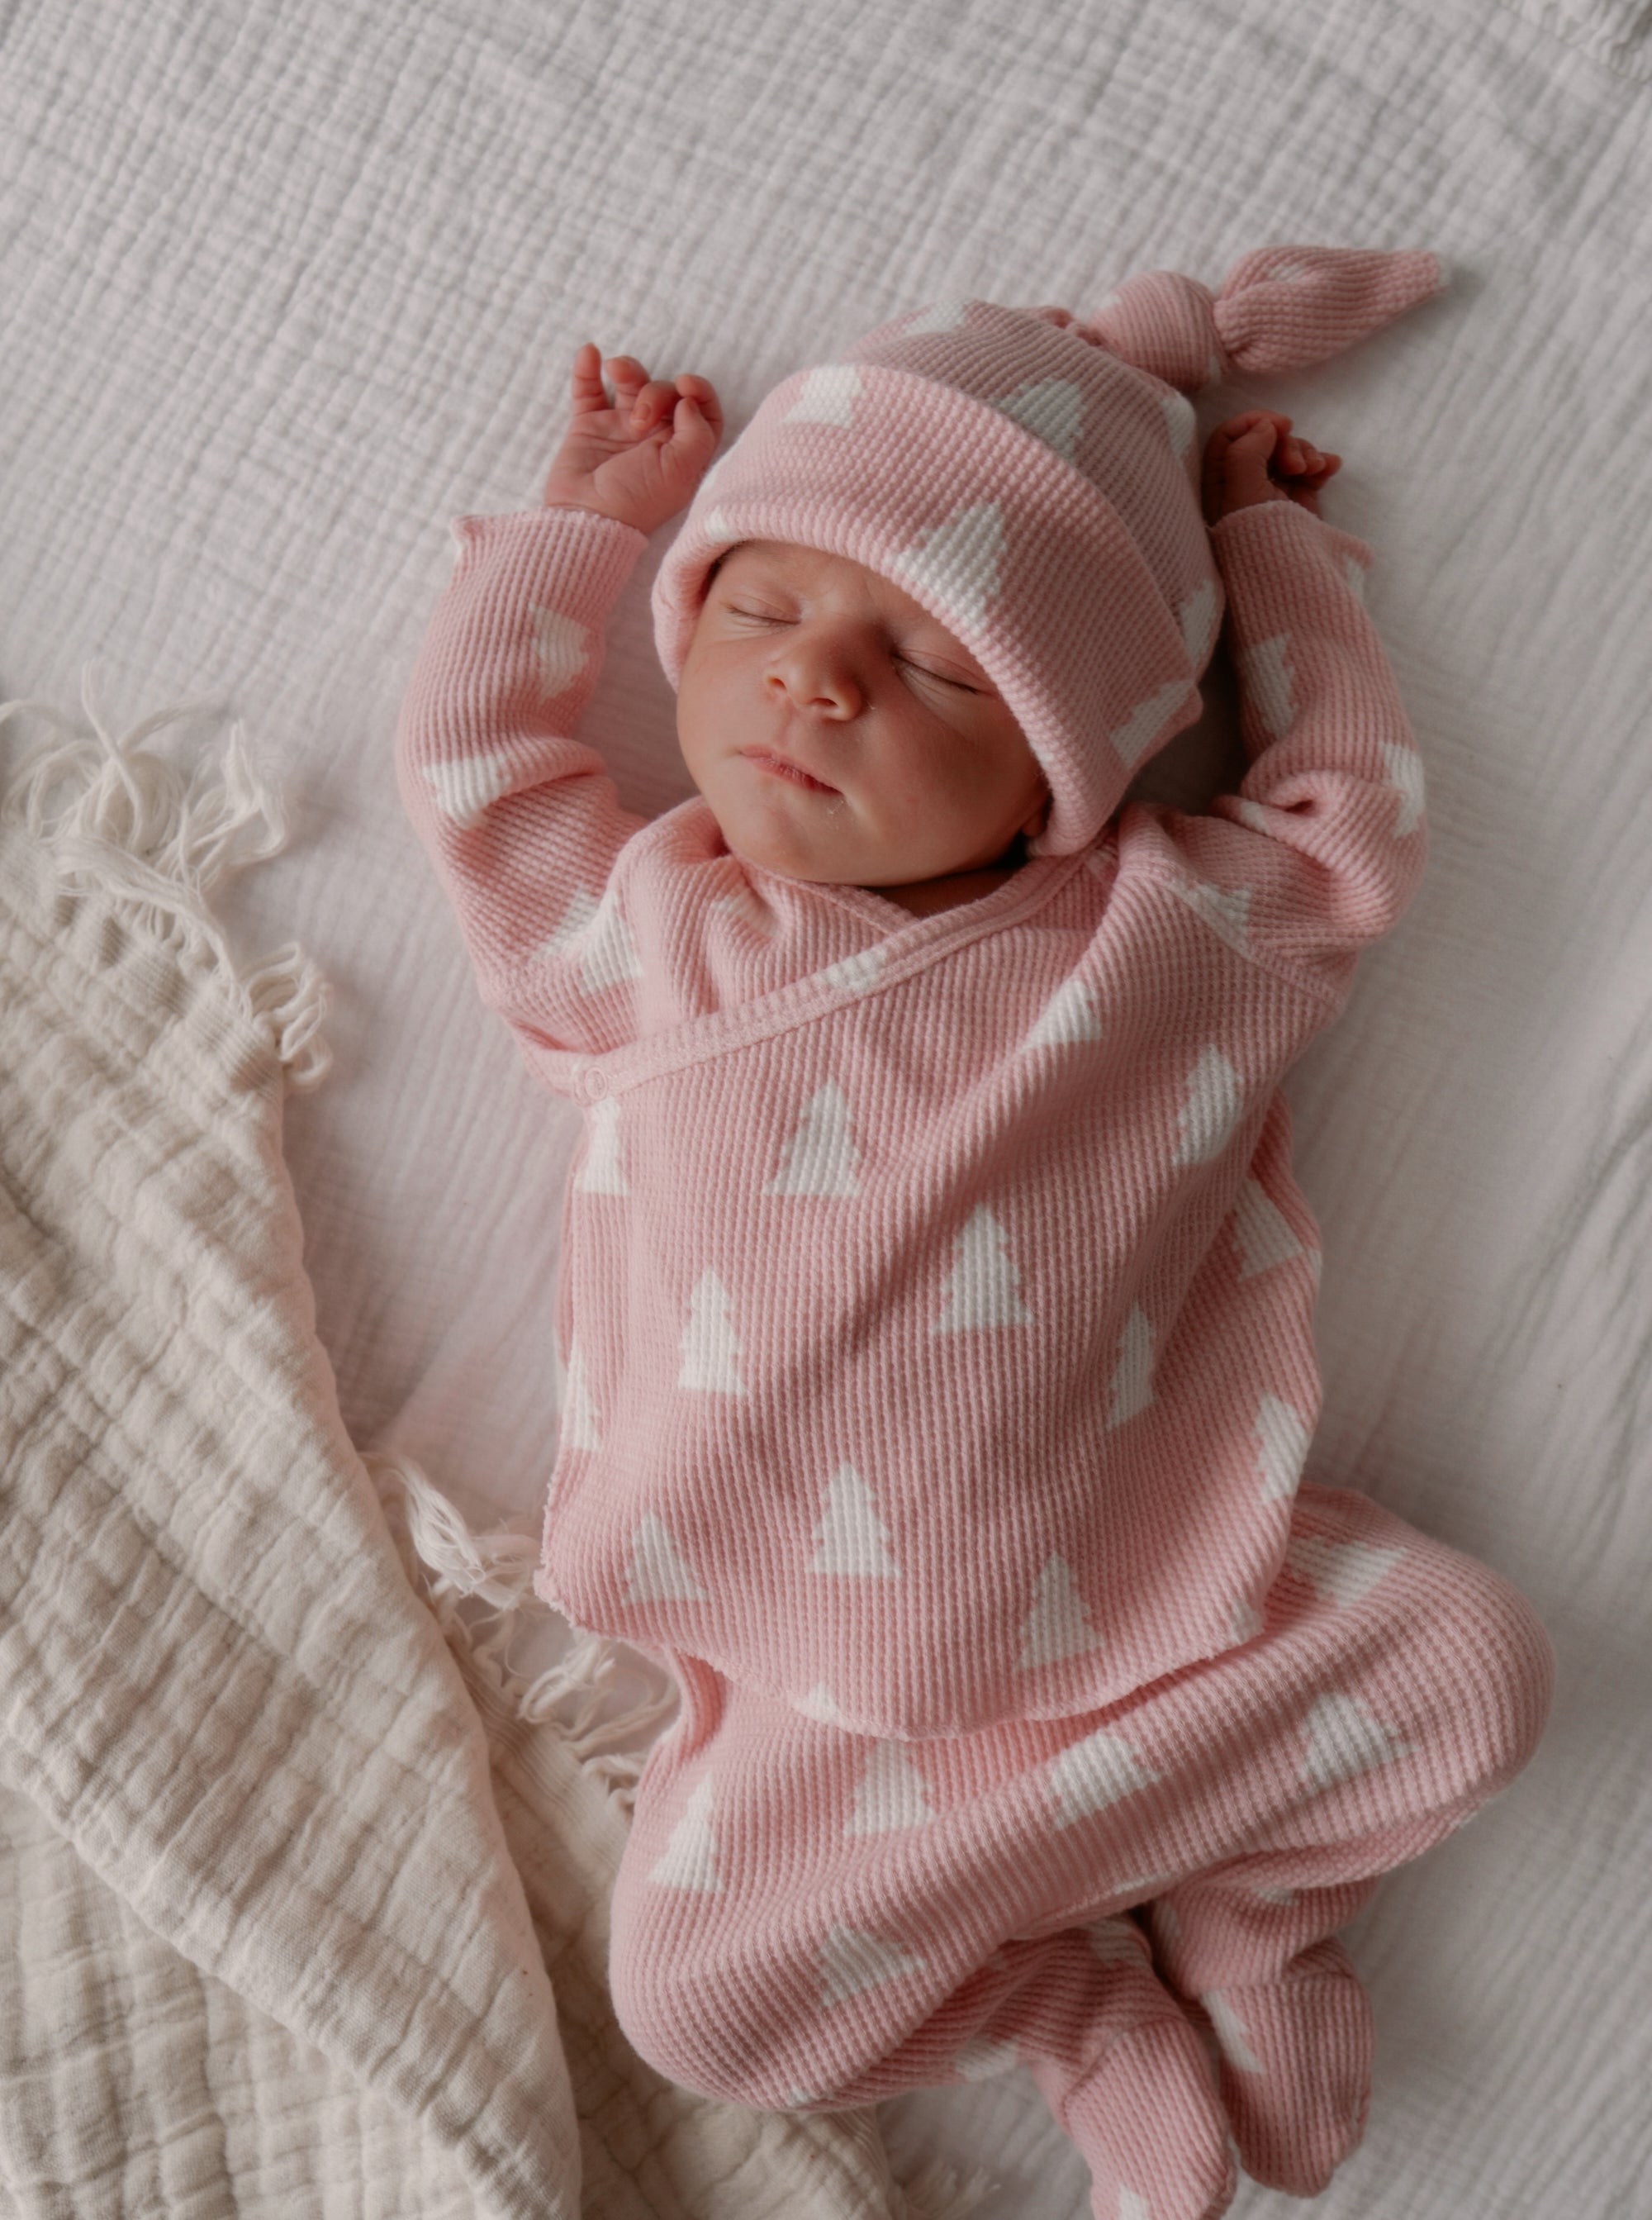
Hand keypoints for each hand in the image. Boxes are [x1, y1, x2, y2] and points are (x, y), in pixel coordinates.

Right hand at [542, 344, 724, 535]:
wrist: (585, 518)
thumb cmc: (636, 502)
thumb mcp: (681, 473)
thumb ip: (697, 434)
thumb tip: (689, 401)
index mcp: (681, 453)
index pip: (702, 412)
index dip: (700, 391)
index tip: (686, 385)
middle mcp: (654, 439)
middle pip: (667, 392)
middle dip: (656, 391)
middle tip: (640, 416)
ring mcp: (620, 429)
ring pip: (631, 382)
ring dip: (627, 368)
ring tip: (615, 371)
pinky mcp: (588, 426)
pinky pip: (589, 388)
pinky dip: (588, 367)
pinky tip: (590, 353)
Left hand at [1202, 410, 1340, 526]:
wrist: (1288, 577)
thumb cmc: (1255, 537)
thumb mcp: (1242, 493)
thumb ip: (1246, 452)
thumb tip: (1265, 425)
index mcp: (1220, 483)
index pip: (1229, 436)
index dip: (1254, 422)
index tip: (1280, 425)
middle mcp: (1243, 484)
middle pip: (1263, 440)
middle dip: (1286, 443)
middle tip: (1296, 465)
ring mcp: (1272, 491)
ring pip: (1289, 452)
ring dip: (1306, 452)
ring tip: (1315, 470)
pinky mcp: (1298, 499)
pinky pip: (1310, 468)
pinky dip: (1322, 463)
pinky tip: (1331, 468)